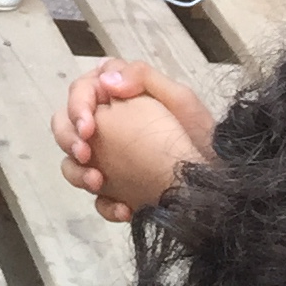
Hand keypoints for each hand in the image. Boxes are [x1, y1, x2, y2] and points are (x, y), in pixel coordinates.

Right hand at [54, 58, 217, 222]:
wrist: (220, 180)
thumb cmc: (202, 134)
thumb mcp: (179, 98)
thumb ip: (142, 77)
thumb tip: (105, 81)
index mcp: (118, 98)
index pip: (81, 91)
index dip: (77, 106)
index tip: (88, 127)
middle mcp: (107, 126)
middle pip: (65, 124)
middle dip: (69, 139)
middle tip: (85, 154)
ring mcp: (108, 160)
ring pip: (71, 163)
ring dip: (78, 173)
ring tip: (98, 183)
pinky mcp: (116, 190)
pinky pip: (97, 198)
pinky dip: (105, 204)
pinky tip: (124, 208)